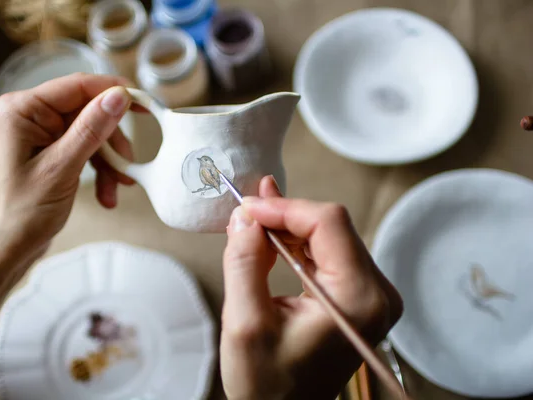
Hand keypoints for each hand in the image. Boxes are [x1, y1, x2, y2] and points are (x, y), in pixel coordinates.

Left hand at [0, 73, 135, 266]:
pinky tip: (107, 194)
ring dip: (109, 161)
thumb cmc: (18, 215)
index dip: (115, 92)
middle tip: (130, 163)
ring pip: (92, 133)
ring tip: (118, 186)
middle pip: (89, 111)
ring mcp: (40, 135)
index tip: (146, 104)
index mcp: (22, 110)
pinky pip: (85, 150)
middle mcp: (30, 116)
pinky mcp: (50, 153)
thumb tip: (119, 96)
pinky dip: (100, 170)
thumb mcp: (60, 169)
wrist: (1, 251)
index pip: (78, 86)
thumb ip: (90, 129)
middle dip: (113, 140)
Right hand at [220, 176, 402, 399]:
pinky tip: (271, 241)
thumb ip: (245, 262)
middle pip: (331, 225)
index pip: (328, 222)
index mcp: (358, 299)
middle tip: (246, 211)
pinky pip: (328, 253)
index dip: (285, 207)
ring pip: (329, 234)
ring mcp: (371, 294)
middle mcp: (376, 292)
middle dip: (285, 214)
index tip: (248, 208)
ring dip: (289, 226)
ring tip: (252, 224)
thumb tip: (245, 216)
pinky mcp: (358, 296)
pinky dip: (297, 243)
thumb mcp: (245, 323)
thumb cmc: (268, 385)